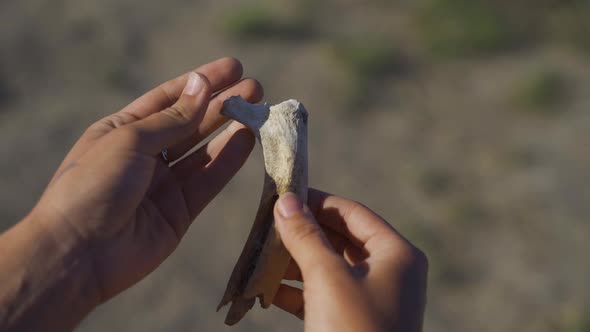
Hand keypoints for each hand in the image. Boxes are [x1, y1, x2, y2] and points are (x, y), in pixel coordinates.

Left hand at [32, 58, 262, 301]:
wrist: (78, 254)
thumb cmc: (93, 186)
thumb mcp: (130, 140)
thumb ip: (172, 118)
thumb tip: (201, 85)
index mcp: (123, 131)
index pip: (168, 98)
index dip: (200, 82)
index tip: (232, 67)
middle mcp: (145, 155)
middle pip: (191, 123)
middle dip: (222, 104)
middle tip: (254, 87)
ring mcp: (164, 184)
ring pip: (204, 151)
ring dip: (231, 129)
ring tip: (258, 109)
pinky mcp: (180, 211)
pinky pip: (209, 180)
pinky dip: (228, 160)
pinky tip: (248, 139)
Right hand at [272, 190, 427, 331]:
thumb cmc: (353, 331)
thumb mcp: (327, 278)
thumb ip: (305, 236)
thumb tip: (286, 200)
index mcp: (397, 254)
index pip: (352, 213)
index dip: (317, 201)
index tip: (284, 195)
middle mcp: (390, 272)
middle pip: (339, 238)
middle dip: (302, 232)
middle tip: (269, 222)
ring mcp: (373, 299)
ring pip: (329, 267)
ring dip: (296, 261)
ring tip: (263, 253)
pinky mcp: (354, 322)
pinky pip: (323, 295)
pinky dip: (297, 291)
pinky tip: (269, 290)